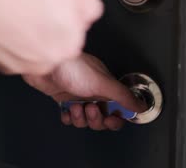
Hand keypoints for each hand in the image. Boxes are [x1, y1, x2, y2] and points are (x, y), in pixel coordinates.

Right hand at [0, 0, 103, 74]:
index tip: (52, 1)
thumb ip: (87, 5)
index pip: (78, 28)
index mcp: (70, 41)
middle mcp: (49, 60)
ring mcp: (23, 66)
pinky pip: (10, 53)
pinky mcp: (0, 66)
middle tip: (30, 4)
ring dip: (26, 34)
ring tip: (11, 10)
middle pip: (56, 41)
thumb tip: (88, 15)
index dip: (64, 10)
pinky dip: (7, 41)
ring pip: (32, 49)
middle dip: (47, 25)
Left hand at [23, 53, 146, 129]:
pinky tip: (66, 110)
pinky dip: (68, 117)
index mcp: (106, 87)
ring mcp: (78, 96)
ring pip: (85, 119)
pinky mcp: (63, 99)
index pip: (118, 109)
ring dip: (80, 117)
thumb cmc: (71, 67)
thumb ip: (123, 96)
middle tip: (90, 109)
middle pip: (102, 118)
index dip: (116, 118)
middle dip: (96, 119)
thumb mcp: (102, 83)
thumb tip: (141, 105)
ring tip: (75, 106)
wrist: (43, 65)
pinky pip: (69, 116)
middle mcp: (93, 92)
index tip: (110, 119)